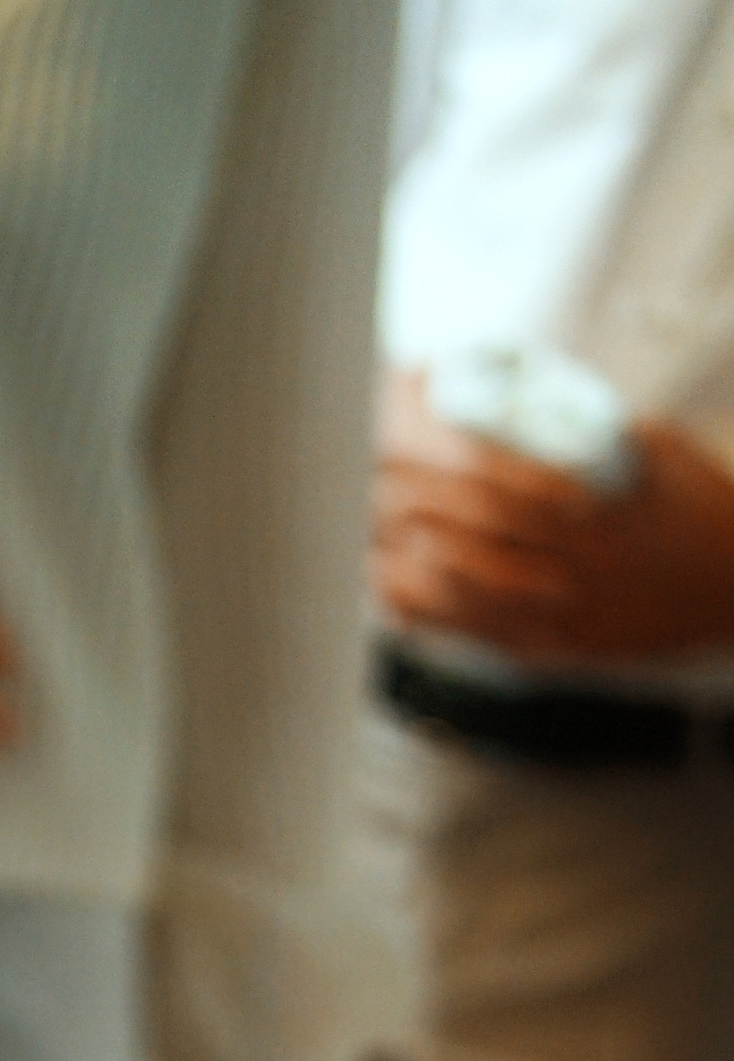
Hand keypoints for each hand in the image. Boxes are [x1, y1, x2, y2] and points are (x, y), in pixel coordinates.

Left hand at [375, 377, 733, 665]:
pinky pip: (490, 642)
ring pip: (473, 598)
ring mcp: (566, 617)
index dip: (446, 476)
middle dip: (418, 518)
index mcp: (595, 514)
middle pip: (477, 540)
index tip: (403, 455)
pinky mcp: (565, 652)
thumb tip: (551, 408)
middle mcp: (574, 569)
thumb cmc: (704, 511)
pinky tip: (398, 610)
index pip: (504, 492)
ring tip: (361, 551)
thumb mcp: (661, 451)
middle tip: (365, 496)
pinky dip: (441, 626)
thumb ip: (600, 434)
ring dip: (412, 575)